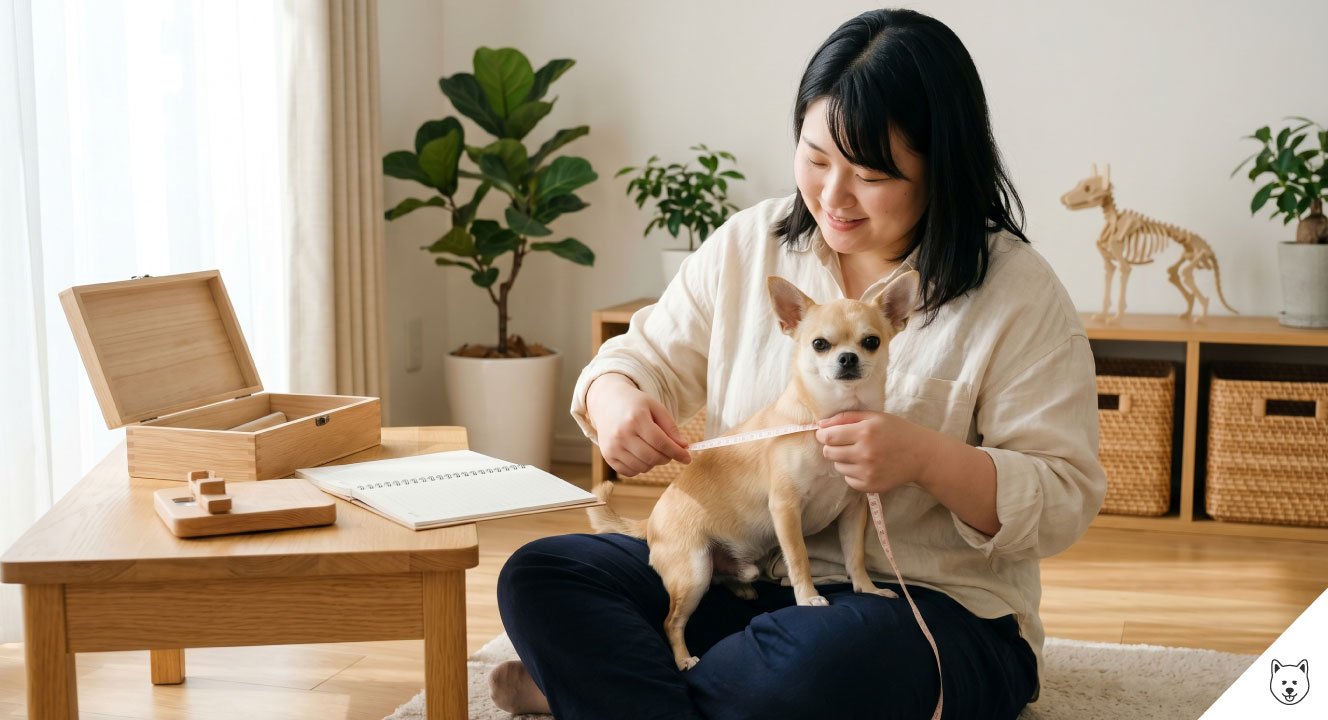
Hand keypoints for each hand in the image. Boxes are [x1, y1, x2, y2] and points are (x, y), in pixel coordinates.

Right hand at [586, 372, 691, 476]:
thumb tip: (683, 447)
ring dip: (654, 463)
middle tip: (670, 452)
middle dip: (667, 458)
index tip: (687, 458)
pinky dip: (640, 468)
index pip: (661, 442)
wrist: (607, 402)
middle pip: (652, 457)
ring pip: (642, 467)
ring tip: (653, 450)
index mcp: (636, 418)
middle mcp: (621, 434)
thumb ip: (670, 427)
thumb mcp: (655, 408)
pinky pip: (630, 472)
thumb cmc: (635, 405)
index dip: (677, 452)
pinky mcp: (607, 455)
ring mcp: (612, 446)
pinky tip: (641, 455)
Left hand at [814, 410, 937, 493]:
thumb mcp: (874, 416)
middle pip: (829, 453)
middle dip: (832, 447)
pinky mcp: (871, 486)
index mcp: (865, 432)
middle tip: (845, 443)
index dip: (823, 435)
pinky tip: (867, 466)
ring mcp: (868, 472)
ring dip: (843, 460)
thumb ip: (846, 417)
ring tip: (861, 454)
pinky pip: (848, 480)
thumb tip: (820, 424)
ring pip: (838, 467)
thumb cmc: (897, 431)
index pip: (828, 437)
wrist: (922, 455)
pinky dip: (853, 473)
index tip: (826, 434)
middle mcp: (865, 453)